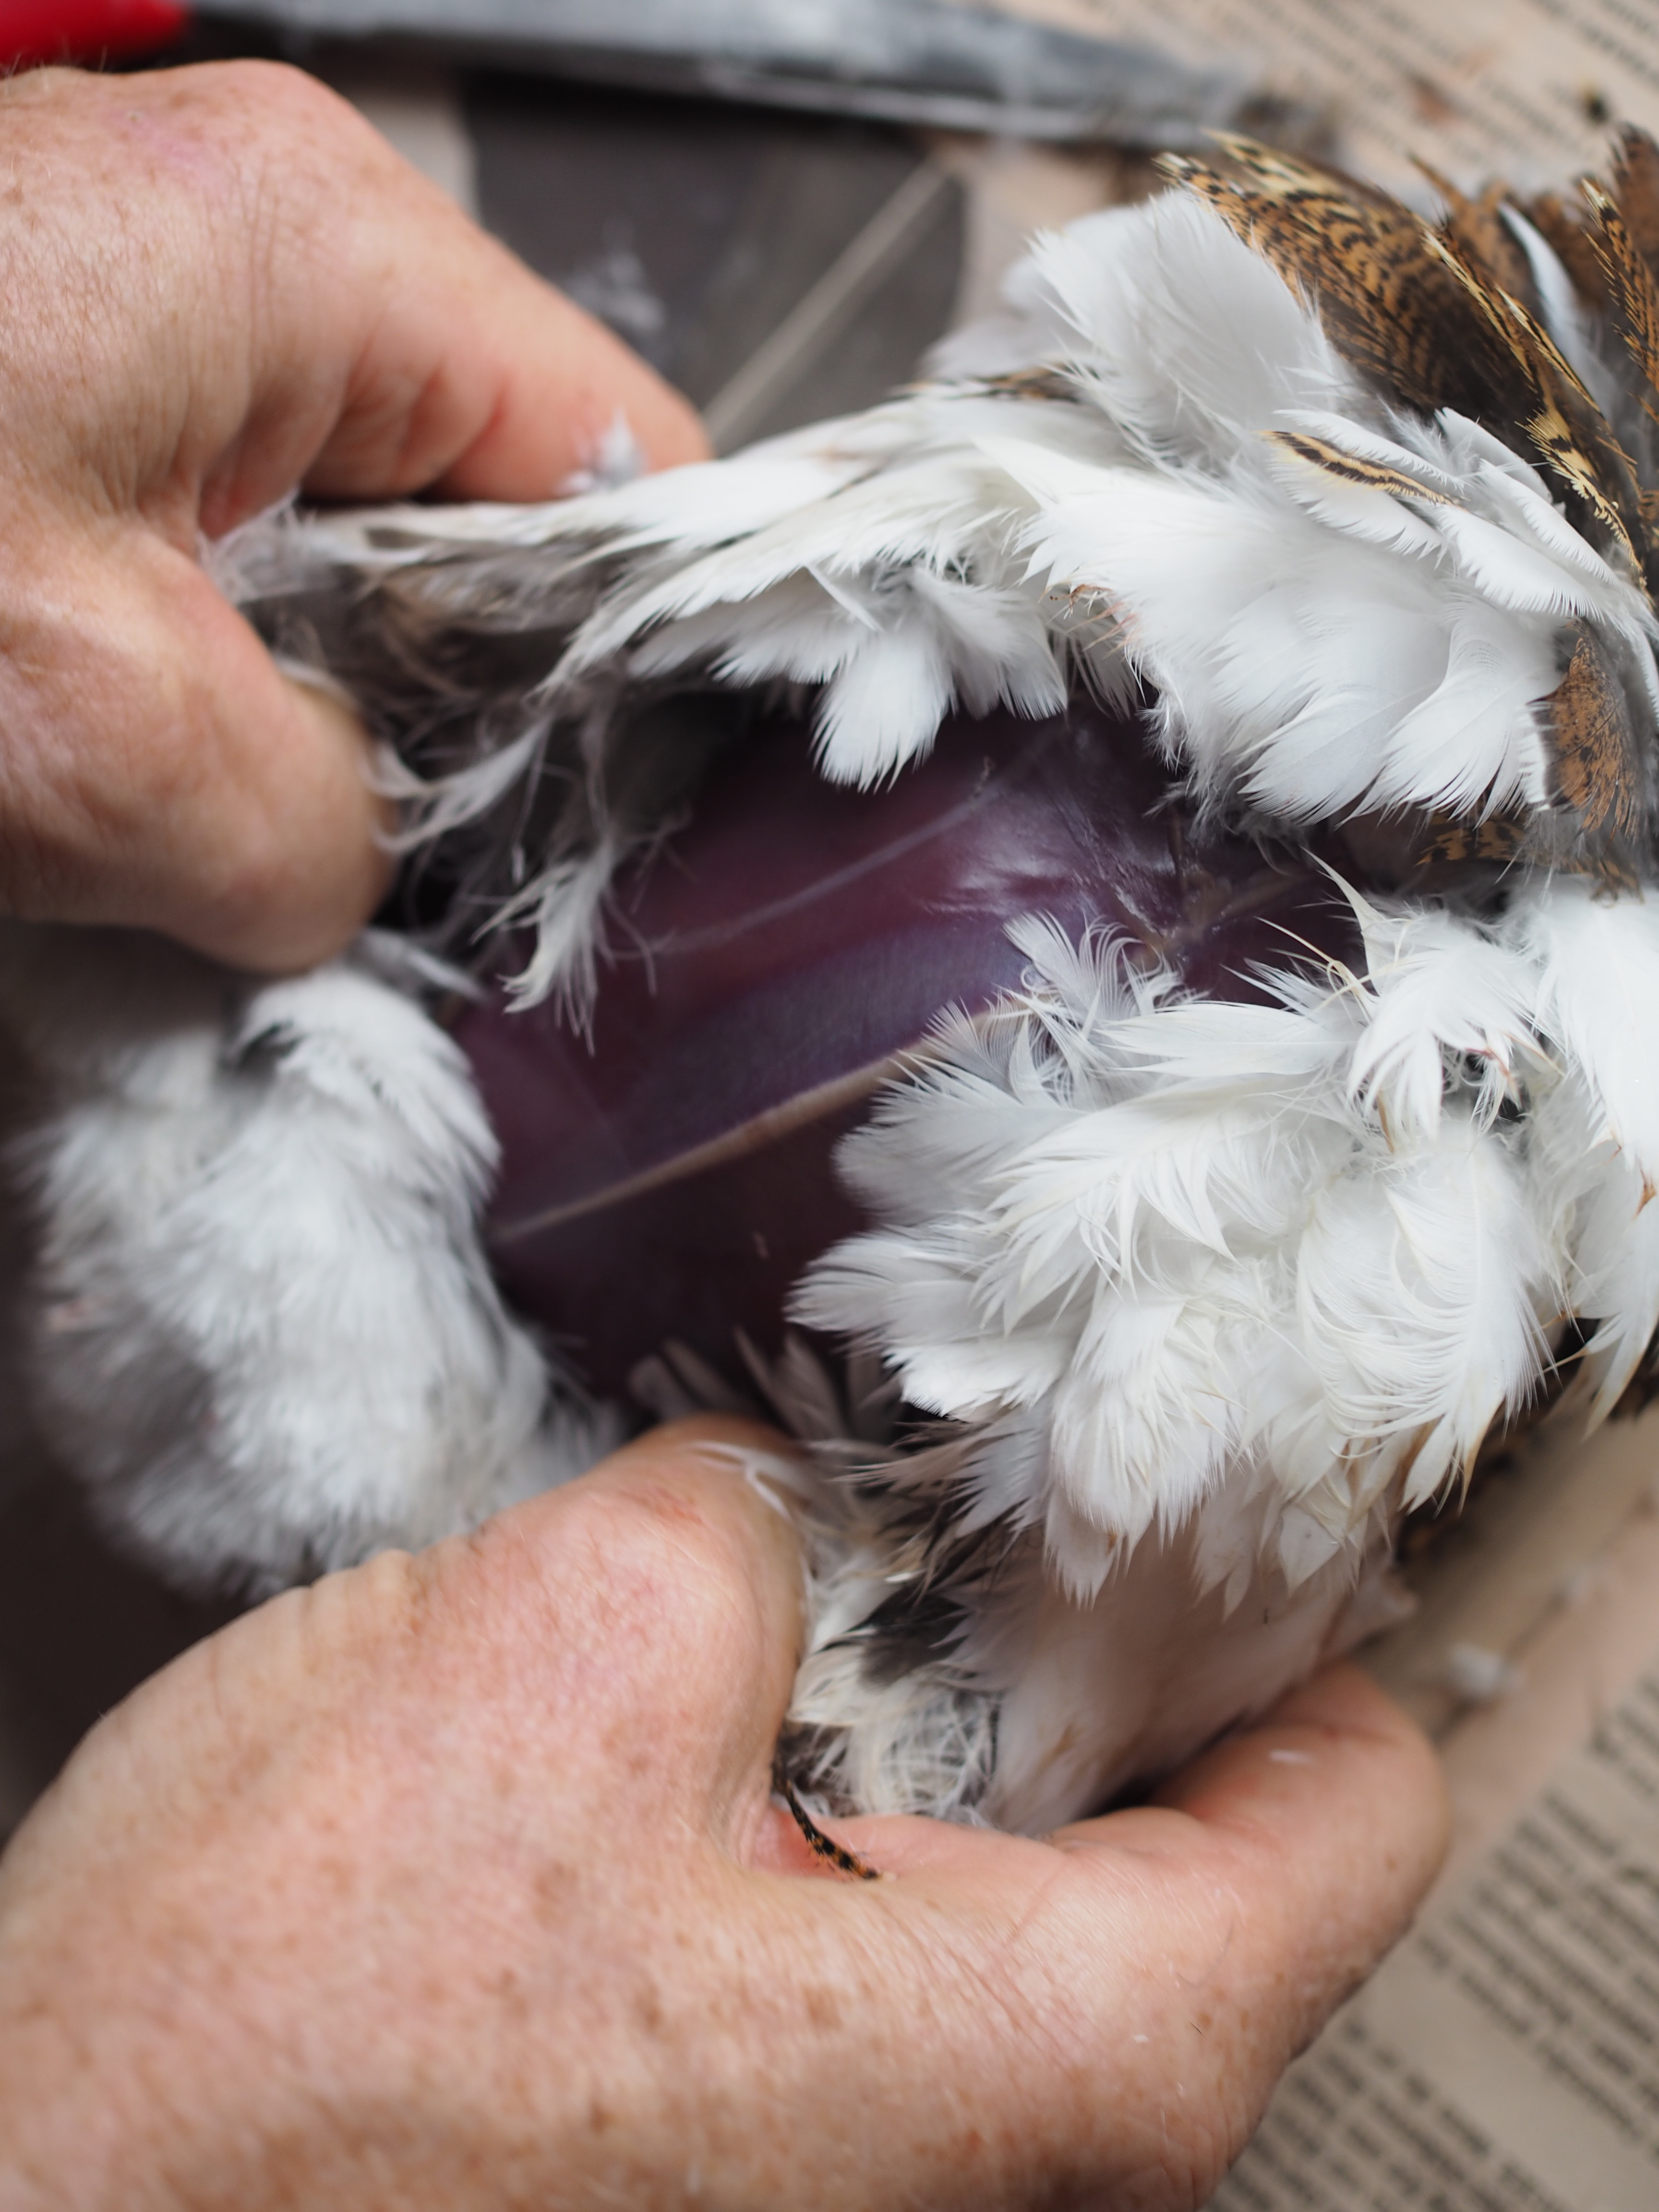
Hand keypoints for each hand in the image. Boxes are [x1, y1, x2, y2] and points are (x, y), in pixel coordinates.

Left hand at [0, 62, 705, 973]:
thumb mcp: (106, 744)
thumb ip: (317, 831)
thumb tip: (349, 876)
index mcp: (319, 250)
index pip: (616, 457)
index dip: (645, 654)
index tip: (620, 823)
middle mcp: (249, 249)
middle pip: (485, 513)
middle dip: (463, 713)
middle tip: (424, 879)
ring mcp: (138, 323)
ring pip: (341, 560)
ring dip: (316, 724)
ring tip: (257, 847)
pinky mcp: (48, 405)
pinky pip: (212, 569)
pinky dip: (204, 699)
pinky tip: (158, 799)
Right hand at [0, 1419, 1447, 2209]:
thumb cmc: (281, 2034)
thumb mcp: (574, 1636)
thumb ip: (772, 1509)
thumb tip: (799, 1493)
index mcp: (1065, 2057)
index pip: (1354, 1806)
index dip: (1279, 1606)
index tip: (1180, 1492)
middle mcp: (1028, 2173)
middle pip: (1193, 1843)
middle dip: (1072, 1646)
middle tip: (948, 1504)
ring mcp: (895, 2187)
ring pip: (1023, 1894)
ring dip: (923, 1727)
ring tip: (786, 1618)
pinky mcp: (768, 2166)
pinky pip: (894, 1958)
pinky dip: (836, 1816)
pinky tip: (707, 1747)